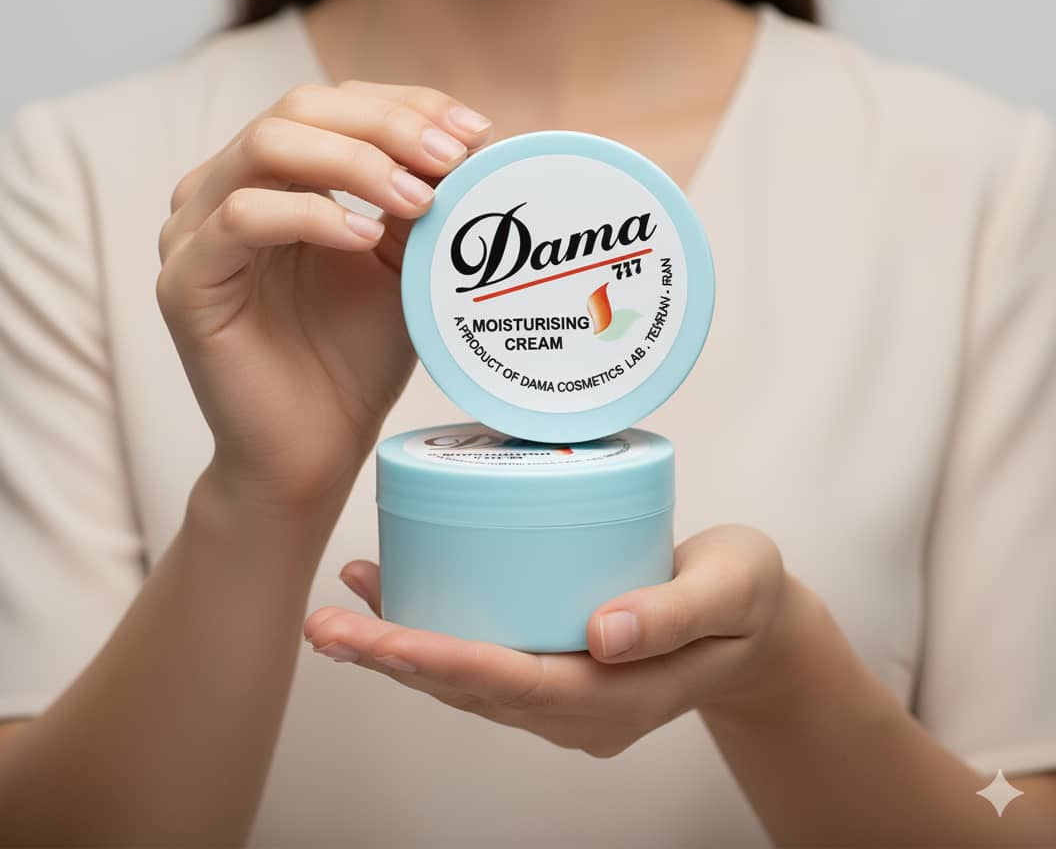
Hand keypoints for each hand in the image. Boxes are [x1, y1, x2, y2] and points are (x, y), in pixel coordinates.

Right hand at [157, 82, 491, 518]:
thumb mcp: (402, 262)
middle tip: (452, 159)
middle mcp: (227, 188)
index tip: (474, 131)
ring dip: (355, 162)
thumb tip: (476, 140)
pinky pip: (240, 219)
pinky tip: (364, 239)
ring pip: (266, 147)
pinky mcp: (185, 281)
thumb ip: (420, 200)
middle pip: (299, 108)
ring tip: (420, 200)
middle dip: (387, 125)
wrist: (316, 445)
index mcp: (277, 176)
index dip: (406, 105)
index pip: (336, 103)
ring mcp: (196, 230)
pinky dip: (310, 217)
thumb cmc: (357, 354)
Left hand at [305, 525, 812, 756]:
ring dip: (401, 650)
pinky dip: (434, 633)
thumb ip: (676, 612)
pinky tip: (395, 595)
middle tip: (327, 626)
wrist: (755, 623)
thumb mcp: (732, 590)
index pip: (517, 686)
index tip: (383, 639)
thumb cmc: (746, 598)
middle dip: (396, 660)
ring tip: (340, 612)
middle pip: (474, 691)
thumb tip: (604, 632)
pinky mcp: (557, 670)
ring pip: (468, 682)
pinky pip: (484, 660)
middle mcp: (580, 710)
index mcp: (620, 698)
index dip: (445, 663)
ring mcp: (566, 697)